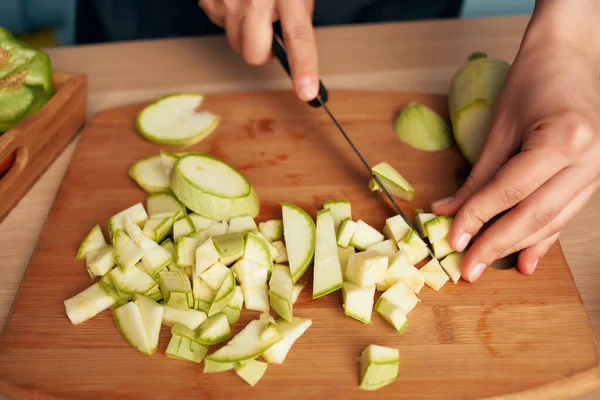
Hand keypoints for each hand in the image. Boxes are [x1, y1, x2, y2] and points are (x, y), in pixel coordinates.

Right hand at [198, 0, 317, 100]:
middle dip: (262, 51)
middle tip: (269, 31)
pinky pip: (218, 22)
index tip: (307, 91)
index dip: (304, 66)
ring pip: (235, 41)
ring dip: (245, 31)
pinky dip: (228, 15)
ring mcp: (227, 0)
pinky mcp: (208, 0)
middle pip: (254, 54)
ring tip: (251, 3)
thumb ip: (298, 8)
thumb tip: (292, 38)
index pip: (298, 35)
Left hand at [432, 0, 599, 281]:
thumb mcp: (499, 129)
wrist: (570, 59)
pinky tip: (524, 262)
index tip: (451, 238)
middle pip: (534, 214)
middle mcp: (587, 160)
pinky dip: (542, 239)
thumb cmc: (532, 83)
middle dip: (495, 244)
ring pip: (551, 221)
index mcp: (563, 140)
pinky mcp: (594, 178)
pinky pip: (564, 216)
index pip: (510, 191)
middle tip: (466, 269)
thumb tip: (447, 212)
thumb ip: (476, 177)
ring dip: (516, 246)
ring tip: (485, 265)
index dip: (477, 218)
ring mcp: (596, 172)